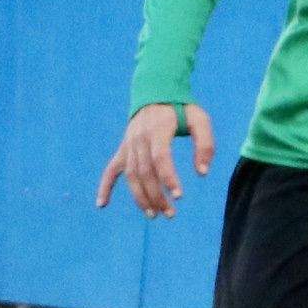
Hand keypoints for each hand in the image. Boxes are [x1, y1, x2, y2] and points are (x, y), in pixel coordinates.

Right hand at [97, 101, 213, 215]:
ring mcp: (128, 145)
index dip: (168, 178)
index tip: (179, 196)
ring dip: (140, 197)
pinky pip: (111, 169)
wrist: (155, 92)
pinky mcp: (123, 149)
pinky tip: (102, 204)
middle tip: (170, 214)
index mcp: (158, 130)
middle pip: (145, 172)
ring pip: (131, 175)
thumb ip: (205, 145)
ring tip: (152, 215)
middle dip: (156, 195)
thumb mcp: (200, 120)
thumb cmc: (181, 108)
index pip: (160, 158)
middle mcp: (139, 138)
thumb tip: (202, 173)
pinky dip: (105, 186)